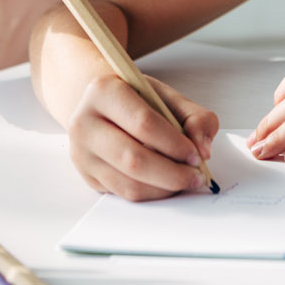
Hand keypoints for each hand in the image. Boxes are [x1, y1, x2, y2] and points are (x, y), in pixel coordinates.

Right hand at [67, 74, 218, 200]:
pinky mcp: (87, 176)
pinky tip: (166, 184)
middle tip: (196, 175)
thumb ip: (194, 116)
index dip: (174, 143)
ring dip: (164, 188)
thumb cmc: (135, 100)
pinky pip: (124, 194)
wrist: (100, 107)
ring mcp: (82, 152)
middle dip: (172, 173)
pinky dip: (152, 194)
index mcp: (103, 91)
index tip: (196, 154)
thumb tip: (203, 149)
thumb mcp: (165, 96)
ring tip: (185, 180)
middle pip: (133, 159)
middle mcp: (84, 122)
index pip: (144, 123)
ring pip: (129, 183)